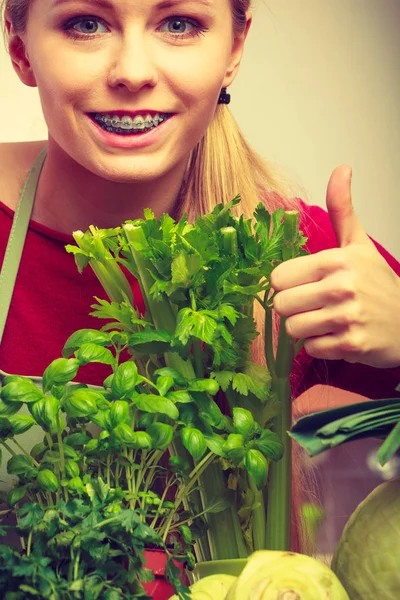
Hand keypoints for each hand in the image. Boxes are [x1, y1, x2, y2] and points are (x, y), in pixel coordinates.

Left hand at [270, 165, 399, 367]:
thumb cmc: (378, 284)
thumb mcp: (359, 244)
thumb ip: (342, 209)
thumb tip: (341, 168)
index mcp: (336, 260)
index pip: (278, 278)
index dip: (287, 284)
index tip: (304, 285)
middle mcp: (340, 287)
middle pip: (281, 305)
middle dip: (294, 309)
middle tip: (314, 306)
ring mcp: (346, 317)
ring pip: (292, 329)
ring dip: (305, 329)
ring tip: (325, 321)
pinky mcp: (351, 345)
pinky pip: (312, 349)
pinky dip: (321, 346)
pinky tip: (337, 335)